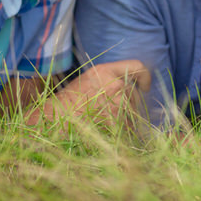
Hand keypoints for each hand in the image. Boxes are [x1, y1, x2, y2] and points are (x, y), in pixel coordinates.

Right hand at [26, 60, 149, 126]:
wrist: (56, 121)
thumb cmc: (68, 103)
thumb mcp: (87, 81)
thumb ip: (109, 80)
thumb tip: (128, 88)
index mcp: (106, 71)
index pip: (136, 66)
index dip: (144, 77)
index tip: (144, 87)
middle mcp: (116, 84)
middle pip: (135, 94)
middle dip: (130, 104)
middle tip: (113, 115)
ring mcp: (119, 103)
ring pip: (134, 112)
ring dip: (126, 119)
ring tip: (106, 125)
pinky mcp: (119, 121)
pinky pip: (131, 127)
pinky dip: (124, 132)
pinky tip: (109, 133)